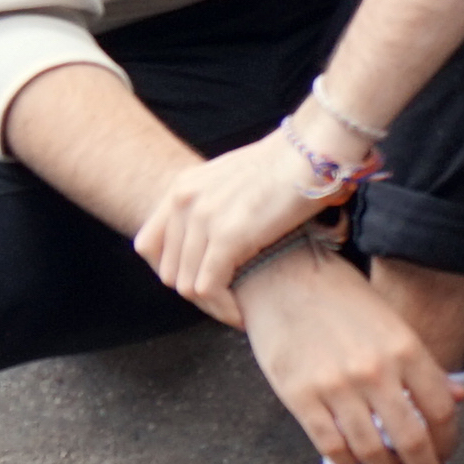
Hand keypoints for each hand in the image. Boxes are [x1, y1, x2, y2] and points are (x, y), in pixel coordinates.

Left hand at [133, 131, 333, 308]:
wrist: (315, 150)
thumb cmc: (290, 164)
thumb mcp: (235, 178)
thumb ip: (215, 203)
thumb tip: (220, 233)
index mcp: (182, 188)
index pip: (149, 246)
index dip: (172, 271)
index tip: (202, 283)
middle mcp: (184, 202)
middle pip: (169, 271)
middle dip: (197, 294)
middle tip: (227, 302)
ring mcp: (204, 218)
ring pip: (187, 285)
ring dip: (212, 306)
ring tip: (237, 311)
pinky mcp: (228, 236)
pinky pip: (209, 288)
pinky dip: (224, 308)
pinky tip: (243, 313)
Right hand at [235, 244, 462, 463]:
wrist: (284, 278)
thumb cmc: (343, 299)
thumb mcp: (393, 323)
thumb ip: (424, 364)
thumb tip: (459, 397)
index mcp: (406, 349)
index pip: (441, 410)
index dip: (449, 441)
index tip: (447, 453)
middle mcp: (376, 371)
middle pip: (413, 439)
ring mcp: (337, 387)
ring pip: (372, 451)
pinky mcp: (300, 398)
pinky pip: (332, 447)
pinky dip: (348, 461)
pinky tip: (354, 459)